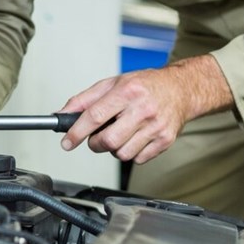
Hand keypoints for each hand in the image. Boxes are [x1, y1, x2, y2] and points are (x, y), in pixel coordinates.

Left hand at [58, 55, 231, 164]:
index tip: (67, 142)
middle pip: (108, 141)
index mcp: (127, 91)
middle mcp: (143, 109)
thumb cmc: (144, 85)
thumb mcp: (112, 83)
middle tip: (96, 137)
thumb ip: (85, 99)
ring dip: (114, 149)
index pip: (95, 116)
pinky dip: (130, 153)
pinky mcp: (165, 141)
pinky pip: (137, 159)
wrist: (180, 89)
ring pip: (122, 153)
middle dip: (95, 143)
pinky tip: (135, 138)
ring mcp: (156, 127)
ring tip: (120, 133)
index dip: (77, 132)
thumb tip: (63, 115)